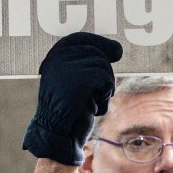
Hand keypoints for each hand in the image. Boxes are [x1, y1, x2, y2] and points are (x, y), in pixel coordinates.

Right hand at [23, 32, 122, 165]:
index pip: (81, 39)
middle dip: (103, 75)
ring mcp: (69, 68)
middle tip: (92, 95)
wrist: (56, 133)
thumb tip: (118, 49)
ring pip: (104, 68)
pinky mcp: (81, 79)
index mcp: (54, 57)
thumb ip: (87, 63)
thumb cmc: (68, 110)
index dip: (101, 44)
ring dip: (103, 88)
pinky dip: (104, 96)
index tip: (114, 52)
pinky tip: (90, 107)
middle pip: (97, 53)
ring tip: (87, 102)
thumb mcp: (73, 82)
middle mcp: (59, 58)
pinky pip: (106, 81)